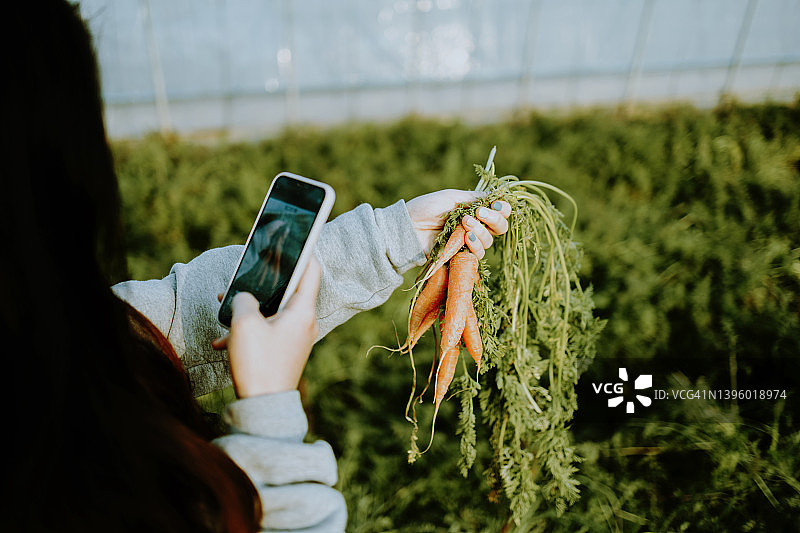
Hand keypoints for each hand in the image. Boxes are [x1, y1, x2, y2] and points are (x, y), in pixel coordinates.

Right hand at [211, 259, 321, 397]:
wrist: (263, 408)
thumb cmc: (258, 364)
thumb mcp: (244, 324)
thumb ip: (243, 299)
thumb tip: (243, 297)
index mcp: (302, 311)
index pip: (311, 270)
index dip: (304, 251)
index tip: (296, 238)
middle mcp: (304, 322)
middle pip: (288, 289)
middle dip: (264, 281)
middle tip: (248, 271)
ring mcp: (295, 338)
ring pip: (273, 311)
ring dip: (250, 307)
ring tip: (226, 304)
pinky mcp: (284, 351)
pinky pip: (267, 331)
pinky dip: (248, 330)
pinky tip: (222, 340)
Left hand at [405, 189, 511, 259]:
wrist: (408, 226)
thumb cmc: (427, 208)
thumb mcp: (452, 198)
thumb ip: (475, 198)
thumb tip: (496, 196)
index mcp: (475, 210)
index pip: (500, 212)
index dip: (503, 209)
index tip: (497, 205)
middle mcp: (475, 226)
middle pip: (500, 228)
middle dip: (494, 220)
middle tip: (479, 213)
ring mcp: (468, 242)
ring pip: (489, 241)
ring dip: (480, 231)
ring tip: (464, 224)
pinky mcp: (460, 255)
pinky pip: (477, 255)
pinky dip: (475, 245)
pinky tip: (466, 238)